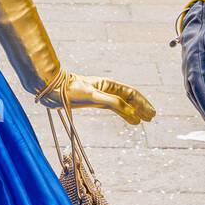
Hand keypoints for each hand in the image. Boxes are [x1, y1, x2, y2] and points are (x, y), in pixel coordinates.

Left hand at [41, 71, 156, 124]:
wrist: (52, 89)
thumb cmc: (71, 89)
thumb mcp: (93, 96)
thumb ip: (113, 103)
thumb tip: (132, 112)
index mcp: (109, 84)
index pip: (131, 93)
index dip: (142, 103)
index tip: (151, 113)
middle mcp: (107, 89)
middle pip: (129, 98)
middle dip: (141, 107)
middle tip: (152, 117)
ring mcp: (101, 95)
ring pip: (122, 104)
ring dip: (134, 111)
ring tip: (143, 120)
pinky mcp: (94, 101)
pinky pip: (114, 108)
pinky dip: (123, 114)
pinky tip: (129, 120)